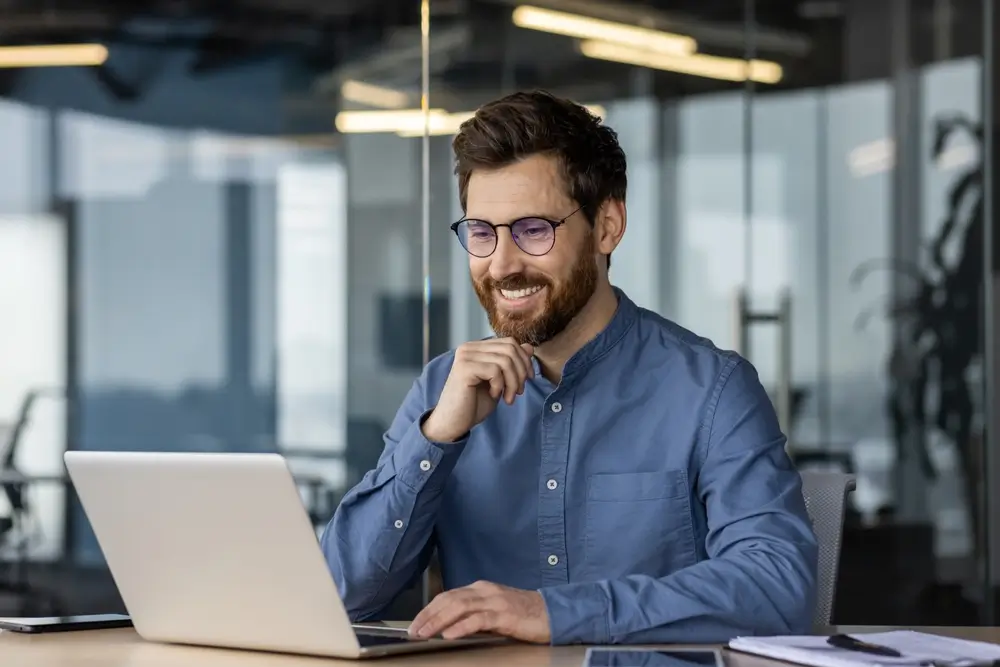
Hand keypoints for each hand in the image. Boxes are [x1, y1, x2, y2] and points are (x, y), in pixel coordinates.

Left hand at [408, 581, 550, 643]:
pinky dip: (462, 626)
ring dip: (438, 621)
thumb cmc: (523, 614)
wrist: (552, 613)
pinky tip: (450, 634)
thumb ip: (473, 614)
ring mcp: (495, 601)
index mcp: (481, 589)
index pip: (448, 596)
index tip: (415, 623)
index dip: (429, 609)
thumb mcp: (494, 611)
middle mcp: (485, 591)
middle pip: (449, 599)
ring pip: (459, 607)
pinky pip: (479, 619)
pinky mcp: (506, 615)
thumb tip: (448, 626)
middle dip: (428, 615)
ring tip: (425, 633)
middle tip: (413, 630)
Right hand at [421, 338, 534, 441]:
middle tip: (518, 392)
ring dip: (513, 382)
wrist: (452, 423)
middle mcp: (469, 348)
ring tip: (508, 398)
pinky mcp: (464, 368)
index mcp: (476, 348)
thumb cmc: (474, 404)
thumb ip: (511, 363)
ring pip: (505, 360)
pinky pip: (495, 370)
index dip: (524, 360)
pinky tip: (494, 396)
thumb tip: (529, 347)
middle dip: (521, 372)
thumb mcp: (499, 382)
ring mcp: (465, 357)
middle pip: (510, 349)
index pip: (510, 343)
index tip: (527, 380)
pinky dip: (500, 386)